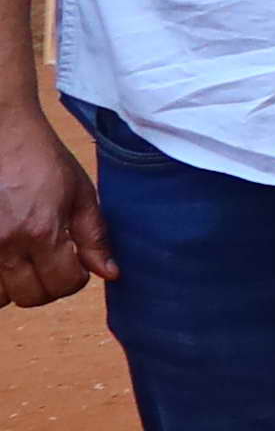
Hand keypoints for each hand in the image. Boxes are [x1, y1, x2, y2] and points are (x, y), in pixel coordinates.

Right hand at [0, 115, 98, 309]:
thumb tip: (109, 272)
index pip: (62, 284)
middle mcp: (6, 243)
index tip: (75, 266)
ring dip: (14, 286)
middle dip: (47, 287)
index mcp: (41, 231)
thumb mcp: (80, 193)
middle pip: (29, 297)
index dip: (75, 280)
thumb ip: (94, 236)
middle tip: (50, 267)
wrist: (2, 133)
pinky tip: (6, 257)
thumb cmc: (40, 158)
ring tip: (24, 263)